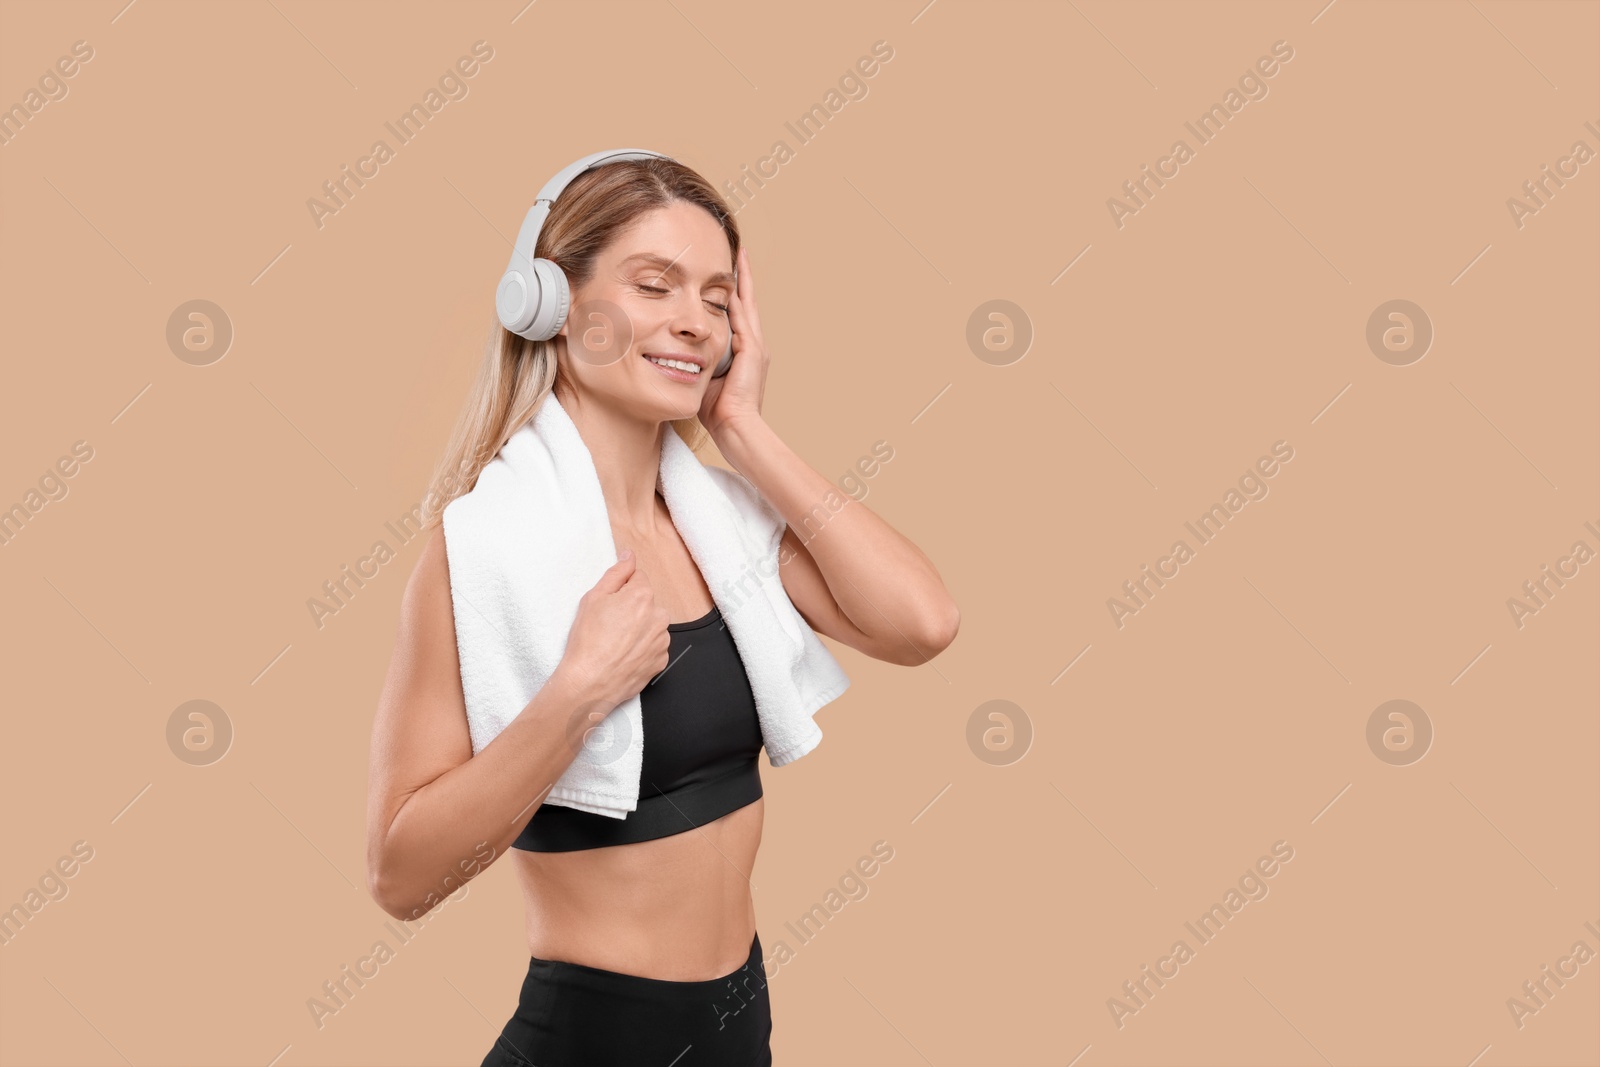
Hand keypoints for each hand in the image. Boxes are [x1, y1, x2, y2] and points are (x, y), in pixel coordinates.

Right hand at [555, 550, 669, 709]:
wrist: (589, 682)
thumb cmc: (588, 641)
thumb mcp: (594, 598)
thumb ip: (617, 573)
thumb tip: (629, 556)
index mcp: (643, 596)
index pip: (638, 579)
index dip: (621, 589)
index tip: (609, 603)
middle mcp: (659, 617)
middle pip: (646, 603)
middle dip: (630, 609)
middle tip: (608, 625)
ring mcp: (662, 640)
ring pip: (650, 625)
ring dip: (637, 629)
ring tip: (614, 643)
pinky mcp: (661, 661)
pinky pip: (652, 647)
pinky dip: (641, 649)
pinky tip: (622, 655)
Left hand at [698, 245, 767, 439]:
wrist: (735, 428)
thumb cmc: (716, 411)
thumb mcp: (702, 376)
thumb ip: (694, 359)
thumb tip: (671, 349)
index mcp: (742, 349)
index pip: (737, 312)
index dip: (731, 290)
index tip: (724, 270)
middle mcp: (753, 343)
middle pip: (747, 300)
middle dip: (741, 276)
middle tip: (737, 248)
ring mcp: (755, 346)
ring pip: (748, 303)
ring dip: (742, 279)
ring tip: (739, 255)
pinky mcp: (753, 352)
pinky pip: (744, 318)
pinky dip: (738, 298)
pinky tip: (731, 280)